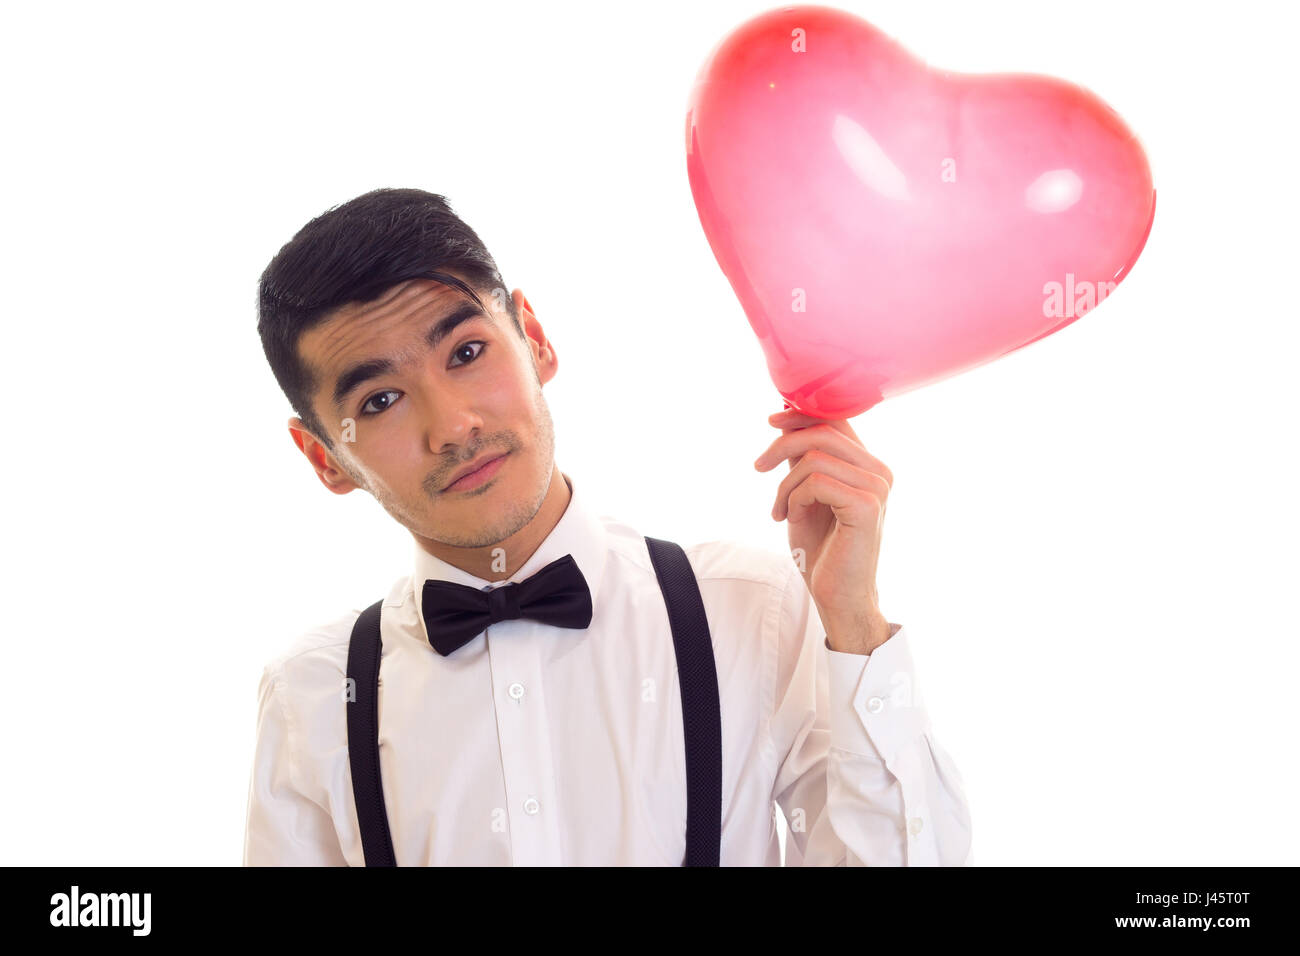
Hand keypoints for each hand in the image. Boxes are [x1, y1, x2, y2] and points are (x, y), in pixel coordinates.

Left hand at [754, 405, 892, 654]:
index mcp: (869, 466)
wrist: (837, 596)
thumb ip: (804, 460)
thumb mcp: (805, 494)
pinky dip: (793, 498)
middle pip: (823, 433)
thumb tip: (787, 418)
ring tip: (779, 510)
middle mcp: (879, 472)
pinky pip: (815, 482)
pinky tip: (790, 518)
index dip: (802, 415)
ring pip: (814, 458)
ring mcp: (877, 487)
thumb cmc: (822, 550)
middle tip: (758, 466)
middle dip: (782, 445)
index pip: (837, 421)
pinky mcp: (866, 505)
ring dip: (784, 484)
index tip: (772, 421)